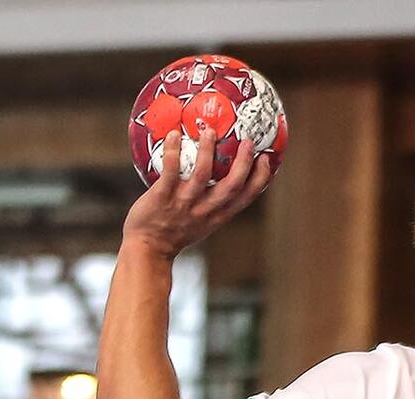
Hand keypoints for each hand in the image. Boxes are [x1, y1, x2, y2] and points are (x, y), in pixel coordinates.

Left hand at [122, 127, 273, 258]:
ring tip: (210, 132)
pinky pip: (170, 170)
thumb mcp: (201, 224)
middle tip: (248, 141)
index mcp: (218, 217)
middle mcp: (204, 210)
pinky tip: (174, 135)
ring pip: (202, 174)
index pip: (247, 197)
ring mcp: (184, 203)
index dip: (260, 178)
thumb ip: (212, 204)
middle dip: (243, 162)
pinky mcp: (163, 197)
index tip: (266, 159)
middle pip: (232, 185)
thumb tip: (218, 175)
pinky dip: (173, 151)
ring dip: (208, 151)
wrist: (148, 249)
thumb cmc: (173, 233)